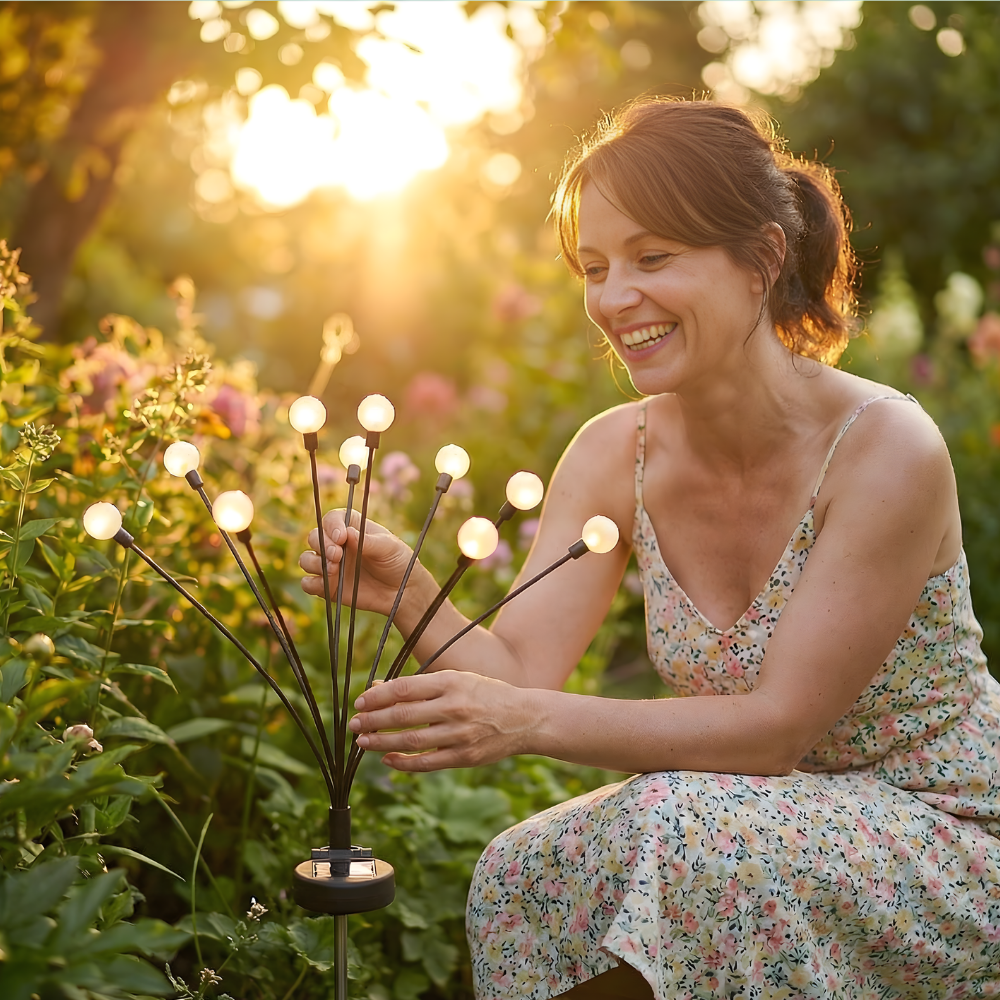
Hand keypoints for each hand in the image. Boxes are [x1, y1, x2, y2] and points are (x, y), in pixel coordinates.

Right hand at [299, 509, 418, 615]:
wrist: (402, 591)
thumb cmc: (398, 562)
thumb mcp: (389, 547)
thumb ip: (368, 541)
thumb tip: (348, 534)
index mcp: (352, 528)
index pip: (332, 519)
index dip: (331, 526)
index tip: (341, 538)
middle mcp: (337, 545)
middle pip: (314, 537)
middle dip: (321, 545)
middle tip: (337, 556)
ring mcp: (331, 565)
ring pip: (306, 560)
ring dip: (314, 564)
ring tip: (334, 570)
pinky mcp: (328, 587)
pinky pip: (308, 584)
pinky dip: (311, 583)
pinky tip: (327, 584)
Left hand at [348, 671, 533, 770]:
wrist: (525, 718)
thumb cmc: (485, 694)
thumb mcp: (456, 680)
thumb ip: (419, 686)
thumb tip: (378, 689)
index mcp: (451, 682)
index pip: (404, 688)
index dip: (378, 696)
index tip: (360, 702)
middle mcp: (455, 707)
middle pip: (403, 716)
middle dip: (373, 721)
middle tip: (354, 724)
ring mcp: (460, 734)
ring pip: (411, 741)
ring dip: (381, 743)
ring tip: (362, 742)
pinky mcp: (464, 757)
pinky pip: (427, 763)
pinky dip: (404, 762)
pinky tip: (387, 759)